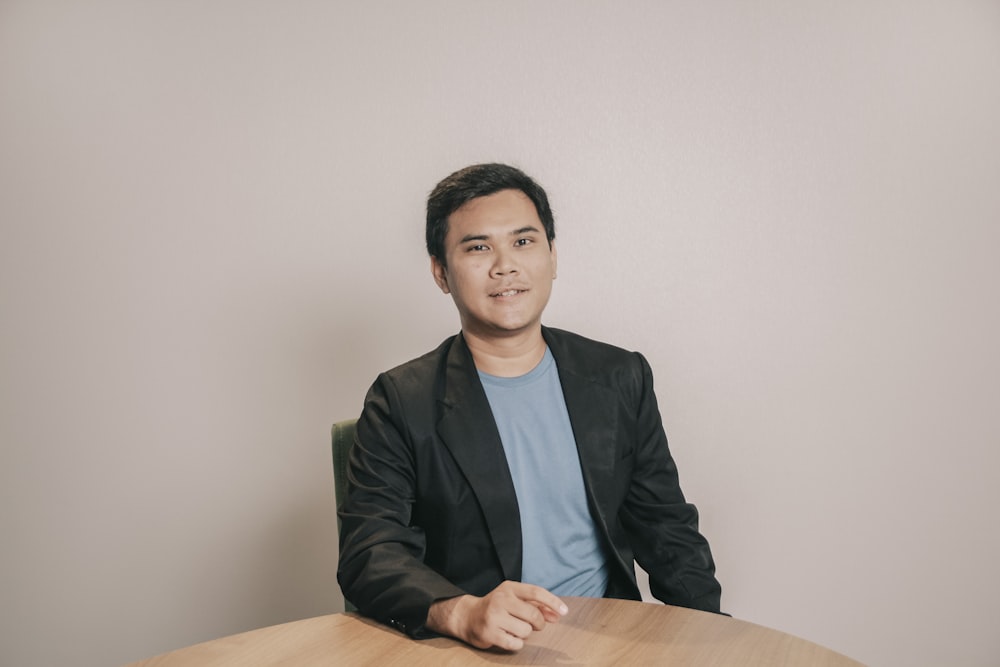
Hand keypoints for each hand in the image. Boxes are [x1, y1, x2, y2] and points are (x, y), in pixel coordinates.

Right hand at [425, 581, 567, 650]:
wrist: (468, 616)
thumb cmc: (497, 607)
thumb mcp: (514, 599)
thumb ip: (535, 604)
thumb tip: (557, 615)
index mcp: (509, 588)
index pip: (536, 592)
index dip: (553, 602)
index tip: (564, 611)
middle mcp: (500, 599)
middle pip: (533, 614)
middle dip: (539, 623)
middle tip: (534, 625)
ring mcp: (494, 616)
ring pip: (525, 630)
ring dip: (525, 634)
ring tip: (514, 629)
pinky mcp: (489, 633)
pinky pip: (516, 643)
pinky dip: (517, 643)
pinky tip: (508, 637)